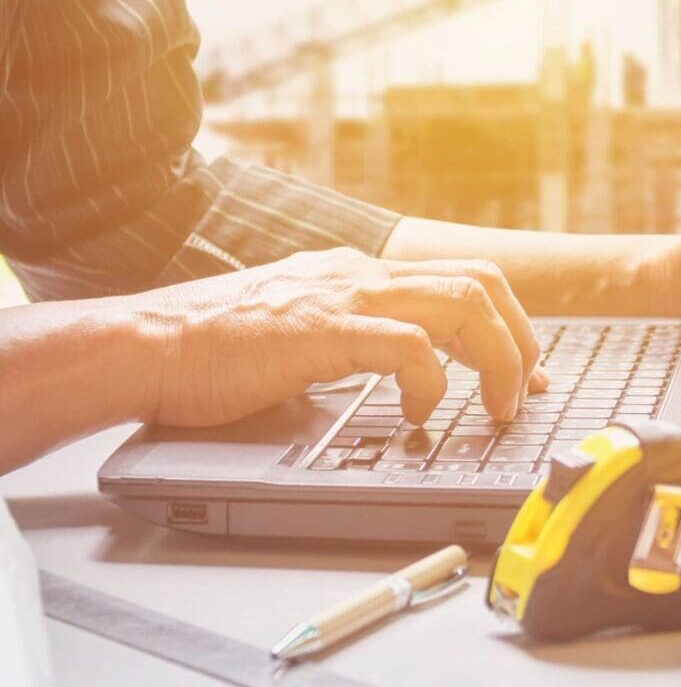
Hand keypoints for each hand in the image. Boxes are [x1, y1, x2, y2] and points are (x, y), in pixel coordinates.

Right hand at [128, 248, 547, 427]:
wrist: (148, 344)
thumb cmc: (215, 348)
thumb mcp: (304, 327)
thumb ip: (356, 335)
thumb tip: (406, 365)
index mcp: (360, 273)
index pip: (462, 278)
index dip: (510, 322)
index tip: (527, 370)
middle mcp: (362, 274)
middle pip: (482, 281)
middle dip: (521, 338)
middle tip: (523, 391)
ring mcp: (344, 297)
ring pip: (462, 304)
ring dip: (497, 359)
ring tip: (493, 407)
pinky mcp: (322, 331)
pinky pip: (408, 347)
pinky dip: (431, 383)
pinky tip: (418, 414)